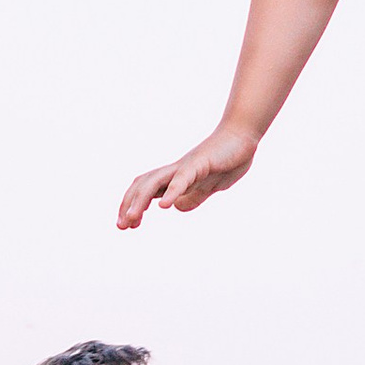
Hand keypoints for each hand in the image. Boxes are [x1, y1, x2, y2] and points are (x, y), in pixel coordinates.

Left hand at [118, 122, 260, 228]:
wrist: (243, 137)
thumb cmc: (228, 159)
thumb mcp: (210, 186)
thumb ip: (194, 196)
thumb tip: (177, 207)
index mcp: (176, 177)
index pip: (146, 190)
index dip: (133, 205)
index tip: (127, 225)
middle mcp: (175, 170)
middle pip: (143, 185)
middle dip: (129, 205)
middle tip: (121, 227)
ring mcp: (186, 166)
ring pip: (154, 182)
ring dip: (140, 201)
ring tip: (131, 219)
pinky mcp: (200, 164)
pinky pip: (183, 179)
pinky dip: (172, 192)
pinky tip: (164, 206)